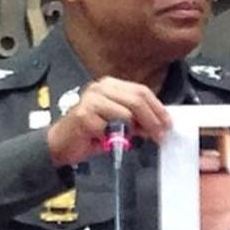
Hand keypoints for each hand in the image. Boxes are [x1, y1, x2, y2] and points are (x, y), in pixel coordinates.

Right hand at [46, 77, 171, 167]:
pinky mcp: (84, 114)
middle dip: (153, 119)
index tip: (168, 123)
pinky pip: (111, 126)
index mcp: (110, 85)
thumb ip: (136, 118)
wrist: (61, 145)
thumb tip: (160, 123)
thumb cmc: (91, 134)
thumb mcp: (118, 122)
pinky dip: (116, 136)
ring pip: (127, 112)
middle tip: (161, 134)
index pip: (142, 91)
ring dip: (138, 129)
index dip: (158, 107)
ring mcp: (91, 99)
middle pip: (137, 99)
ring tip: (141, 139)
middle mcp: (100, 88)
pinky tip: (112, 141)